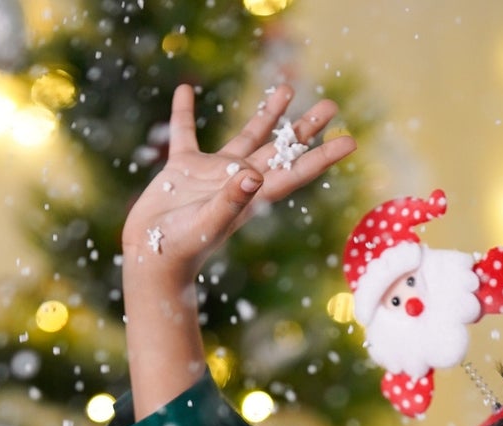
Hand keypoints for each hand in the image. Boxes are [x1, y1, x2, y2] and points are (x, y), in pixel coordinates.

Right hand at [120, 82, 355, 288]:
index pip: (295, 172)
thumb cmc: (182, 249)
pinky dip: (185, 113)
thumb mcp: (208, 224)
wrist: (153, 259)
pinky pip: (186, 133)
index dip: (322, 157)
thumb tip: (253, 176)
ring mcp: (212, 173)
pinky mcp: (183, 167)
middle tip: (330, 105)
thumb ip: (231, 201)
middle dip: (304, 128)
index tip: (349, 141)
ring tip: (286, 88)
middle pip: (280, 149)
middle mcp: (239, 182)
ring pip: (247, 136)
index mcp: (252, 197)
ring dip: (267, 115)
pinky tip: (186, 90)